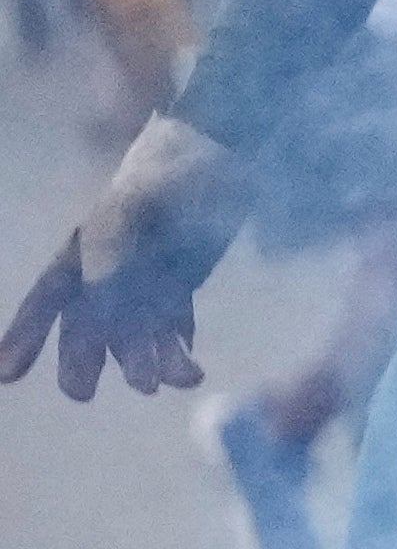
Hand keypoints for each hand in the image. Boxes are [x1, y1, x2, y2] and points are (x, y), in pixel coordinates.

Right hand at [0, 114, 231, 403]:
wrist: (223, 157)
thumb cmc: (167, 177)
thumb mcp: (132, 217)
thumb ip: (112, 265)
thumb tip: (102, 319)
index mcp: (80, 254)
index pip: (45, 303)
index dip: (23, 338)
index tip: (6, 376)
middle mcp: (106, 274)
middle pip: (87, 330)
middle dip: (82, 362)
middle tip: (82, 392)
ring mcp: (143, 280)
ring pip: (135, 334)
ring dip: (145, 361)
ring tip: (166, 382)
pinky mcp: (178, 283)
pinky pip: (172, 325)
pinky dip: (179, 347)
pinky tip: (189, 365)